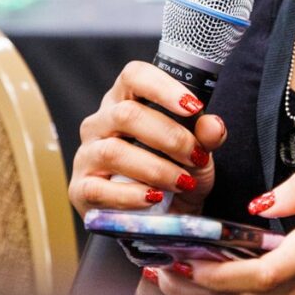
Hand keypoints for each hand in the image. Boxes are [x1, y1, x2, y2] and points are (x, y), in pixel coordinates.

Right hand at [69, 60, 227, 216]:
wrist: (162, 219)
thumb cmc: (176, 171)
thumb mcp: (199, 153)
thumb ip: (207, 136)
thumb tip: (213, 125)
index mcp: (125, 100)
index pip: (134, 76)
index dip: (162, 87)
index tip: (192, 106)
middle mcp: (100, 122)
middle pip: (126, 114)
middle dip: (168, 136)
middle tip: (197, 156)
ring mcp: (87, 155)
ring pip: (114, 151)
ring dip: (155, 168)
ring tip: (183, 182)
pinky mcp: (81, 189)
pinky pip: (99, 189)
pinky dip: (131, 195)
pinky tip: (154, 198)